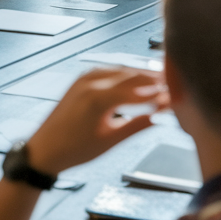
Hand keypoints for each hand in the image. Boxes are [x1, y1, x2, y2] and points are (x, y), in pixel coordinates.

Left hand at [25, 68, 164, 175]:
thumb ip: (138, 125)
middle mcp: (91, 83)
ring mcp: (83, 80)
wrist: (45, 150)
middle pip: (131, 74)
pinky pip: (106, 71)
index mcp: (99, 98)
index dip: (159, 93)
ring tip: (157, 82)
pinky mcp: (79, 81)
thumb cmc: (74, 149)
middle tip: (172, 84)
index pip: (139, 90)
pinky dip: (122, 73)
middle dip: (152, 79)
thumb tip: (160, 116)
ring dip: (138, 74)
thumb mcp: (111, 141)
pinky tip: (132, 80)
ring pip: (119, 69)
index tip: (175, 96)